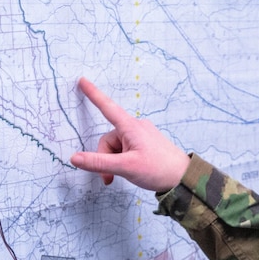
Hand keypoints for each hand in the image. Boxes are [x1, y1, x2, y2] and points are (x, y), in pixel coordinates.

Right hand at [70, 77, 190, 191]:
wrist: (184, 178)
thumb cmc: (158, 169)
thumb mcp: (125, 167)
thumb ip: (98, 162)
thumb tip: (74, 158)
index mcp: (131, 127)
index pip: (107, 107)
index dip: (93, 94)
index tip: (83, 81)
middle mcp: (135, 127)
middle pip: (108, 140)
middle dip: (105, 159)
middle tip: (109, 177)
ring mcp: (140, 136)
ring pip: (115, 147)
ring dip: (113, 163)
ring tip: (121, 176)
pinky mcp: (144, 144)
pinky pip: (125, 150)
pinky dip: (121, 161)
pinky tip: (130, 171)